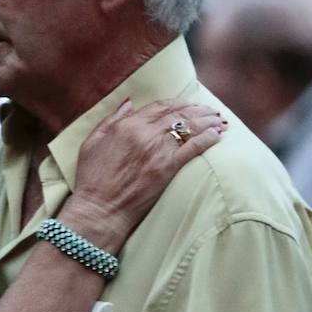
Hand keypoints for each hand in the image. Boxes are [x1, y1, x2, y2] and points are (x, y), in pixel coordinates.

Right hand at [64, 98, 225, 252]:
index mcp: (128, 125)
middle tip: (211, 110)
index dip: (177, 102)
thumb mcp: (92, 142)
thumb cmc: (92, 179)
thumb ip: (111, 120)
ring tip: (219, 120)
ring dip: (208, 121)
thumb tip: (129, 103)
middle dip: (198, 109)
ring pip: (190, 128)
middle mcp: (145, 134)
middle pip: (179, 114)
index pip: (159, 106)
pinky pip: (194, 148)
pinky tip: (218, 135)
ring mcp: (159, 151)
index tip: (188, 103)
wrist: (100, 210)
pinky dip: (208, 139)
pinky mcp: (168, 168)